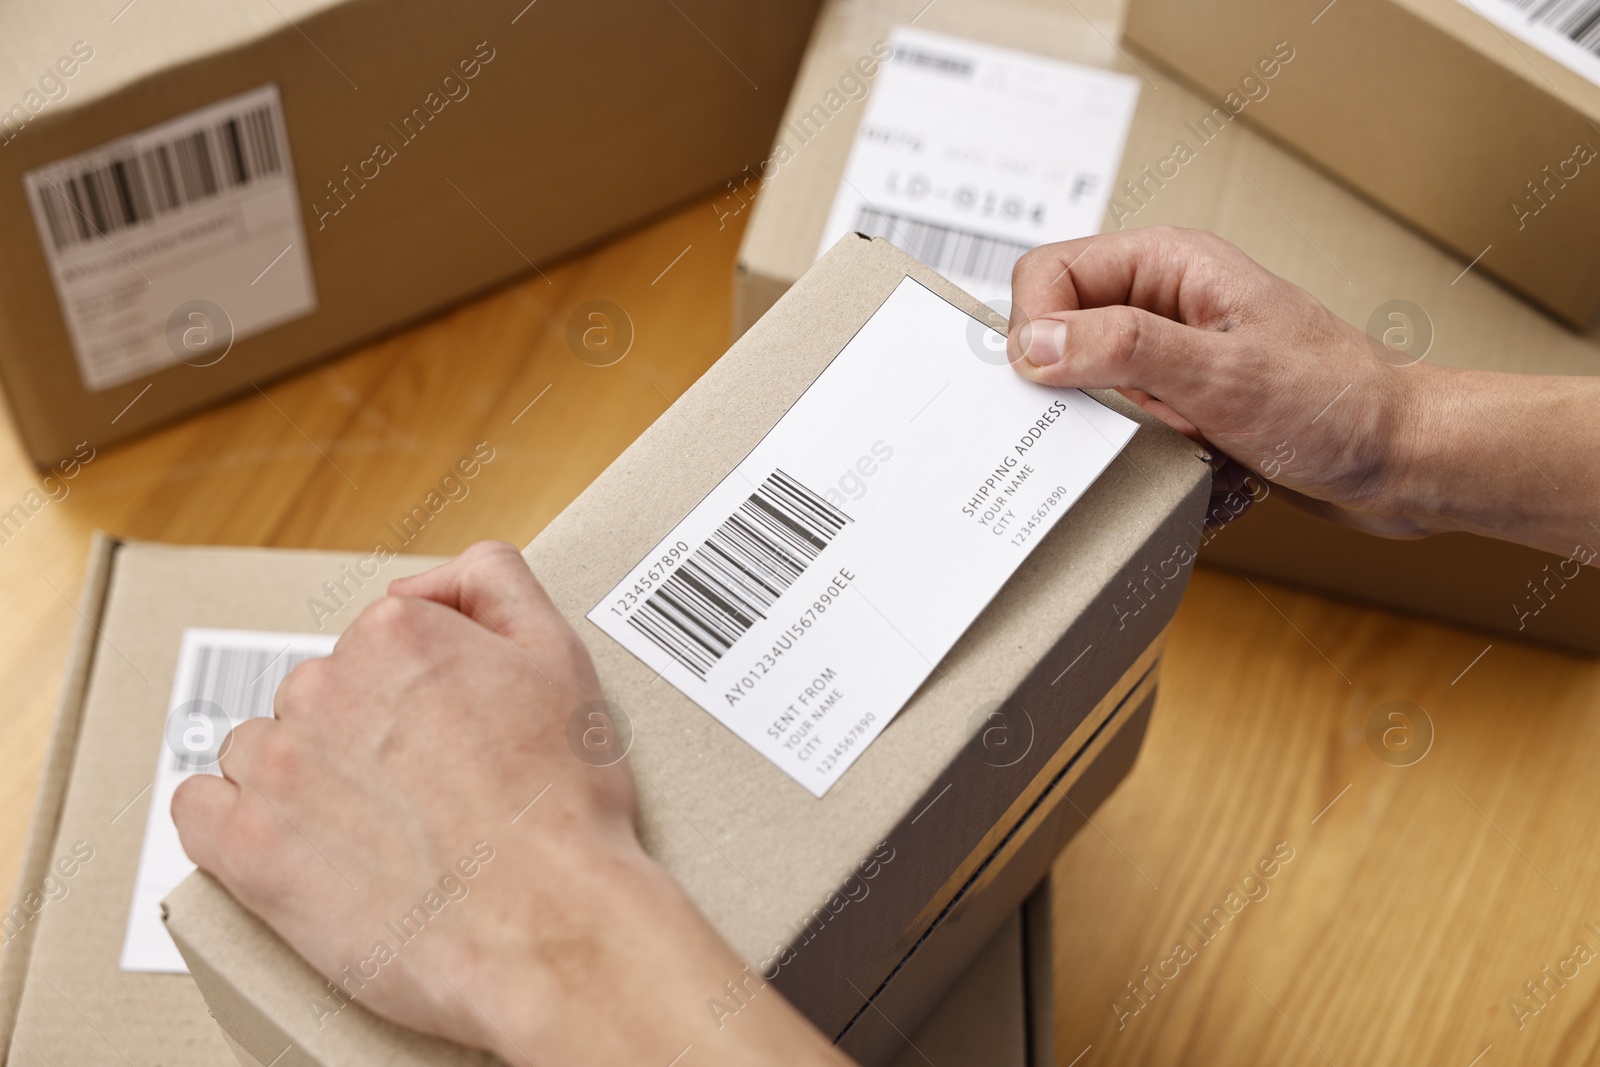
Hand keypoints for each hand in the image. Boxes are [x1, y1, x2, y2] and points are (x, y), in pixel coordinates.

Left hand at [172, 541, 847, 1066]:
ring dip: (297, 782)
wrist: (549, 924)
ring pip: (259, 751)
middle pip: (316, 698)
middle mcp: (326, 684)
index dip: (411, 699)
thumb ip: (492, 583)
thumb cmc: (562, 806)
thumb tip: (416, 585)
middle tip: (418, 798)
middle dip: (356, 739)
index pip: (371, 649)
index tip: (440, 743)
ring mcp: (279, 765)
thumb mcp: (560, 657)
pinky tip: (288, 847)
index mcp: (398, 633)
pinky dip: (231, 826)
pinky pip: (197, 810)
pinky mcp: (244, 846)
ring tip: (364, 835)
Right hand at [1005, 226, 1427, 537]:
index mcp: (1168, 265)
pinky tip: (1184, 461)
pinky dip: (1138, 451)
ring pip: (1087, 385)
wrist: (1406, 458)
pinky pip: (1123, 423)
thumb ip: (1123, 349)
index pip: (1050, 274)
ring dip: (1112, 427)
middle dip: (1074, 387)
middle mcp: (1163, 302)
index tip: (1050, 383)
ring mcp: (1172, 354)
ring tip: (1167, 440)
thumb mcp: (1221, 375)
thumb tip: (1035, 344)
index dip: (1035, 327)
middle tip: (1117, 419)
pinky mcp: (1182, 401)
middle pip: (1060, 332)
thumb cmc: (1337, 404)